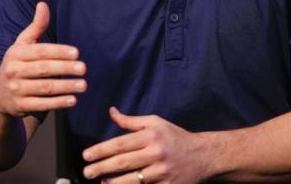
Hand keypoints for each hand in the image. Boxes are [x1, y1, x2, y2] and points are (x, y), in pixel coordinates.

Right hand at [0, 1, 86, 115]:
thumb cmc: (16, 64)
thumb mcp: (22, 44)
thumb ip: (36, 26)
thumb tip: (43, 4)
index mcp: (16, 53)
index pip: (40, 51)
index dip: (59, 52)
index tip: (76, 53)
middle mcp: (13, 71)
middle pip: (43, 69)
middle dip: (65, 69)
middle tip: (83, 68)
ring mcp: (16, 90)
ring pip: (44, 88)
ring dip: (65, 87)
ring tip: (83, 85)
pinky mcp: (20, 106)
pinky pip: (42, 104)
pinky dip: (58, 103)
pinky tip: (72, 99)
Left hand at [82, 107, 209, 182]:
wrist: (203, 156)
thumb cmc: (176, 137)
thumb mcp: (156, 123)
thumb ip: (131, 121)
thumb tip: (111, 112)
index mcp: (151, 136)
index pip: (120, 143)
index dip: (101, 150)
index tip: (86, 155)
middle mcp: (156, 153)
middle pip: (123, 162)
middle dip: (101, 167)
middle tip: (86, 171)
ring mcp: (162, 171)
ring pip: (132, 179)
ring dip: (113, 182)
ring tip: (99, 182)